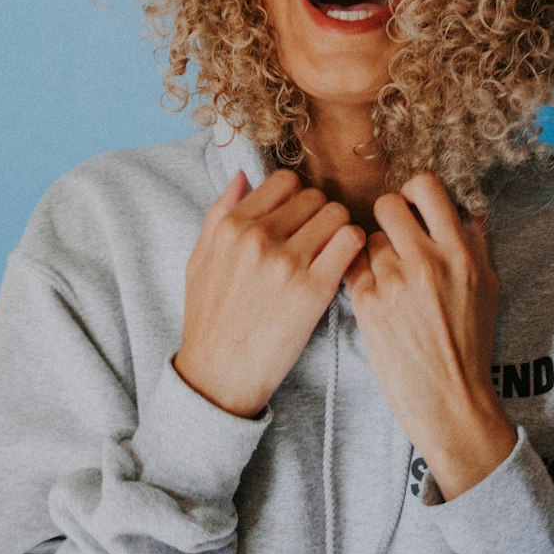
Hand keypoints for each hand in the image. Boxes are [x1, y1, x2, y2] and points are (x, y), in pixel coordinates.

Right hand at [174, 167, 365, 418]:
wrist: (218, 377)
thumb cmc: (208, 320)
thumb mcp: (198, 260)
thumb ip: (218, 213)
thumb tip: (242, 175)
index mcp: (232, 227)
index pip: (284, 181)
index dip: (296, 197)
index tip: (297, 219)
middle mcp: (259, 238)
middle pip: (315, 197)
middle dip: (319, 215)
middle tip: (316, 242)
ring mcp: (287, 262)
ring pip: (337, 213)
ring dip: (339, 230)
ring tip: (330, 253)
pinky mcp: (313, 290)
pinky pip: (351, 242)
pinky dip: (354, 248)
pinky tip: (343, 265)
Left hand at [343, 172, 516, 499]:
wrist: (450, 401)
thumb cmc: (471, 344)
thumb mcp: (486, 286)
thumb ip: (474, 241)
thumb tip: (465, 204)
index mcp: (459, 254)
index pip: (426, 188)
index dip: (414, 191)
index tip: (413, 206)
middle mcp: (426, 263)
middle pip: (388, 205)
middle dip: (389, 218)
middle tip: (394, 238)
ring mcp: (393, 283)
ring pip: (368, 239)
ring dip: (376, 253)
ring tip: (390, 279)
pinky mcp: (367, 305)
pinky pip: (353, 267)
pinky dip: (361, 275)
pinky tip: (375, 293)